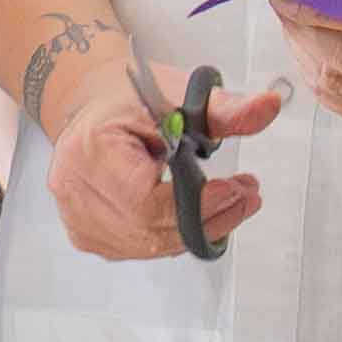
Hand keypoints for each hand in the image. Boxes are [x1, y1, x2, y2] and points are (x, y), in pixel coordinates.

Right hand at [41, 40, 268, 259]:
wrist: (93, 107)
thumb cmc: (128, 100)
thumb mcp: (178, 93)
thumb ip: (224, 109)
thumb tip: (267, 107)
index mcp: (90, 150)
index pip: (146, 201)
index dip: (197, 205)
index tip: (234, 189)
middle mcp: (74, 188)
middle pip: (150, 230)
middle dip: (209, 219)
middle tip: (245, 196)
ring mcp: (78, 217)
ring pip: (149, 245)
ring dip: (197, 230)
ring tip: (231, 202)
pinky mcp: (86, 234)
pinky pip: (139, 248)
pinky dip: (173, 235)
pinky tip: (196, 214)